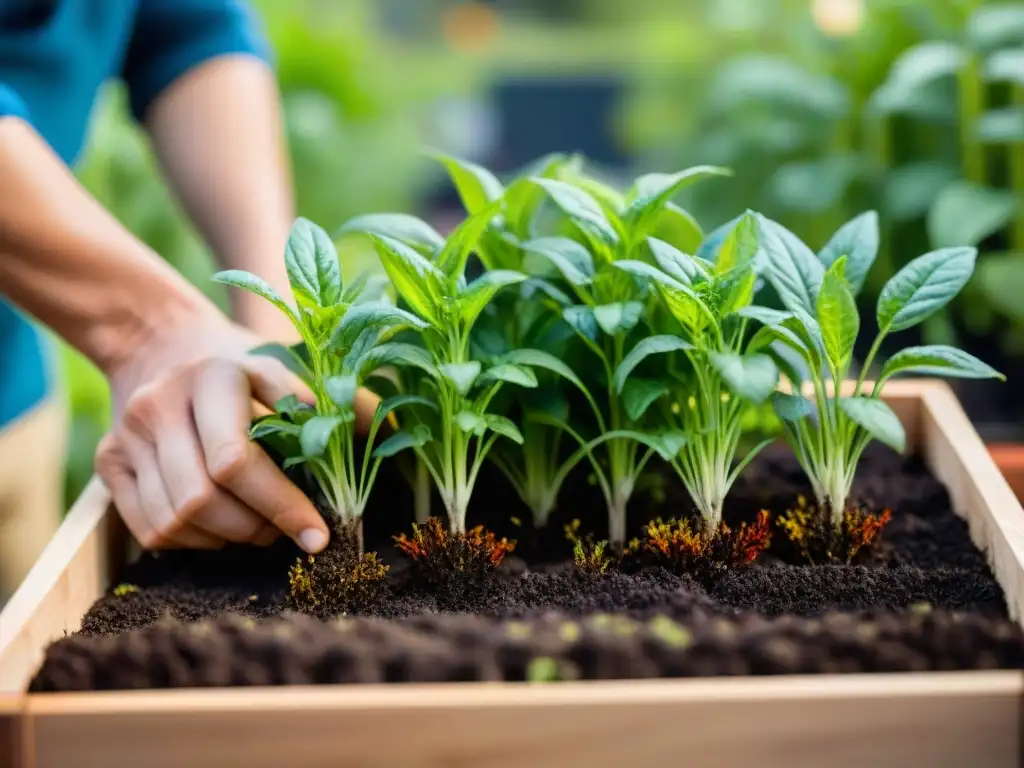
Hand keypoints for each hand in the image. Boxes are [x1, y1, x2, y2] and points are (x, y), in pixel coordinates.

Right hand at [94, 308, 341, 553]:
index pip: (237, 460)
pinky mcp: (108, 462)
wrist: (161, 343)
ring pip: (174, 521)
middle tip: (288, 531)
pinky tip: (221, 527)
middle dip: (256, 528)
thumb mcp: (292, 366)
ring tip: (259, 527)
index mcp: (213, 376)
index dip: (281, 506)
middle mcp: (160, 405)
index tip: (317, 534)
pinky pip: (150, 529)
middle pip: (203, 499)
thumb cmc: (241, 364)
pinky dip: (193, 542)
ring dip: (226, 539)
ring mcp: (127, 435)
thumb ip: (343, 398)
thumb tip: (393, 433)